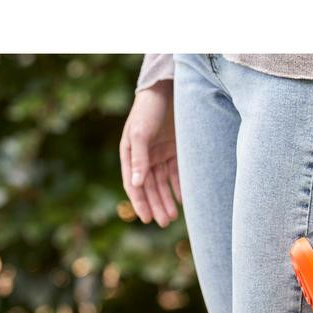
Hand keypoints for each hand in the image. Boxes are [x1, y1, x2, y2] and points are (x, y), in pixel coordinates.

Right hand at [119, 80, 179, 226]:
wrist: (168, 90)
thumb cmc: (148, 110)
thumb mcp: (140, 134)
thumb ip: (139, 159)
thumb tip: (136, 185)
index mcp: (129, 154)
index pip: (133, 184)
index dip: (139, 202)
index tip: (146, 219)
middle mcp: (144, 157)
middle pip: (150, 187)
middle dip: (156, 205)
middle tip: (164, 222)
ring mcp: (159, 154)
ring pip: (163, 184)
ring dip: (167, 200)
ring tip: (173, 217)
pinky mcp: (175, 151)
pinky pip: (176, 174)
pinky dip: (178, 187)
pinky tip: (183, 200)